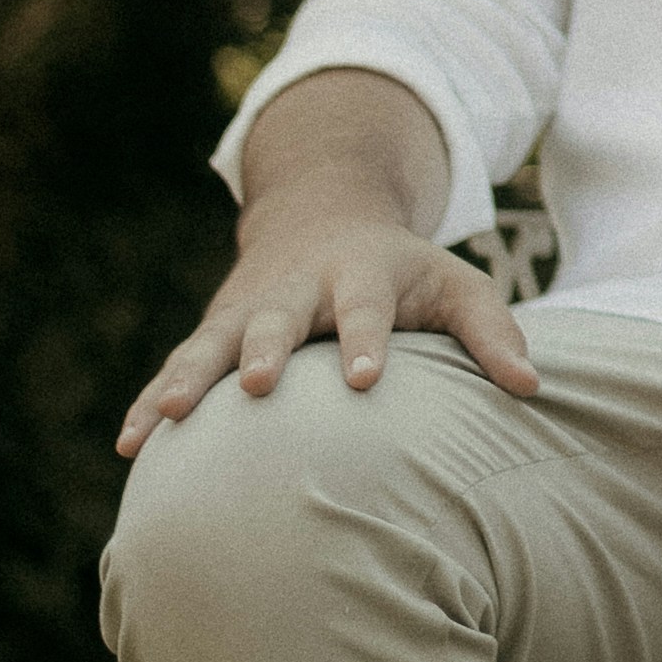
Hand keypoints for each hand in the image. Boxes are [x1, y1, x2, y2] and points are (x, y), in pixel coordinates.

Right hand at [116, 213, 541, 454]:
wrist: (322, 216)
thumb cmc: (403, 270)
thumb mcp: (455, 281)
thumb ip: (493, 330)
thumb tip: (532, 388)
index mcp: (361, 273)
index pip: (366, 306)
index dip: (366, 340)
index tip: (365, 380)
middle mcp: (297, 289)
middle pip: (277, 318)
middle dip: (264, 351)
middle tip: (254, 386)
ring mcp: (247, 310)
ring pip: (212, 344)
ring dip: (188, 380)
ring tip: (167, 419)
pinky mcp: (214, 332)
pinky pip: (177, 368)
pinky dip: (151, 402)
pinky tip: (129, 445)